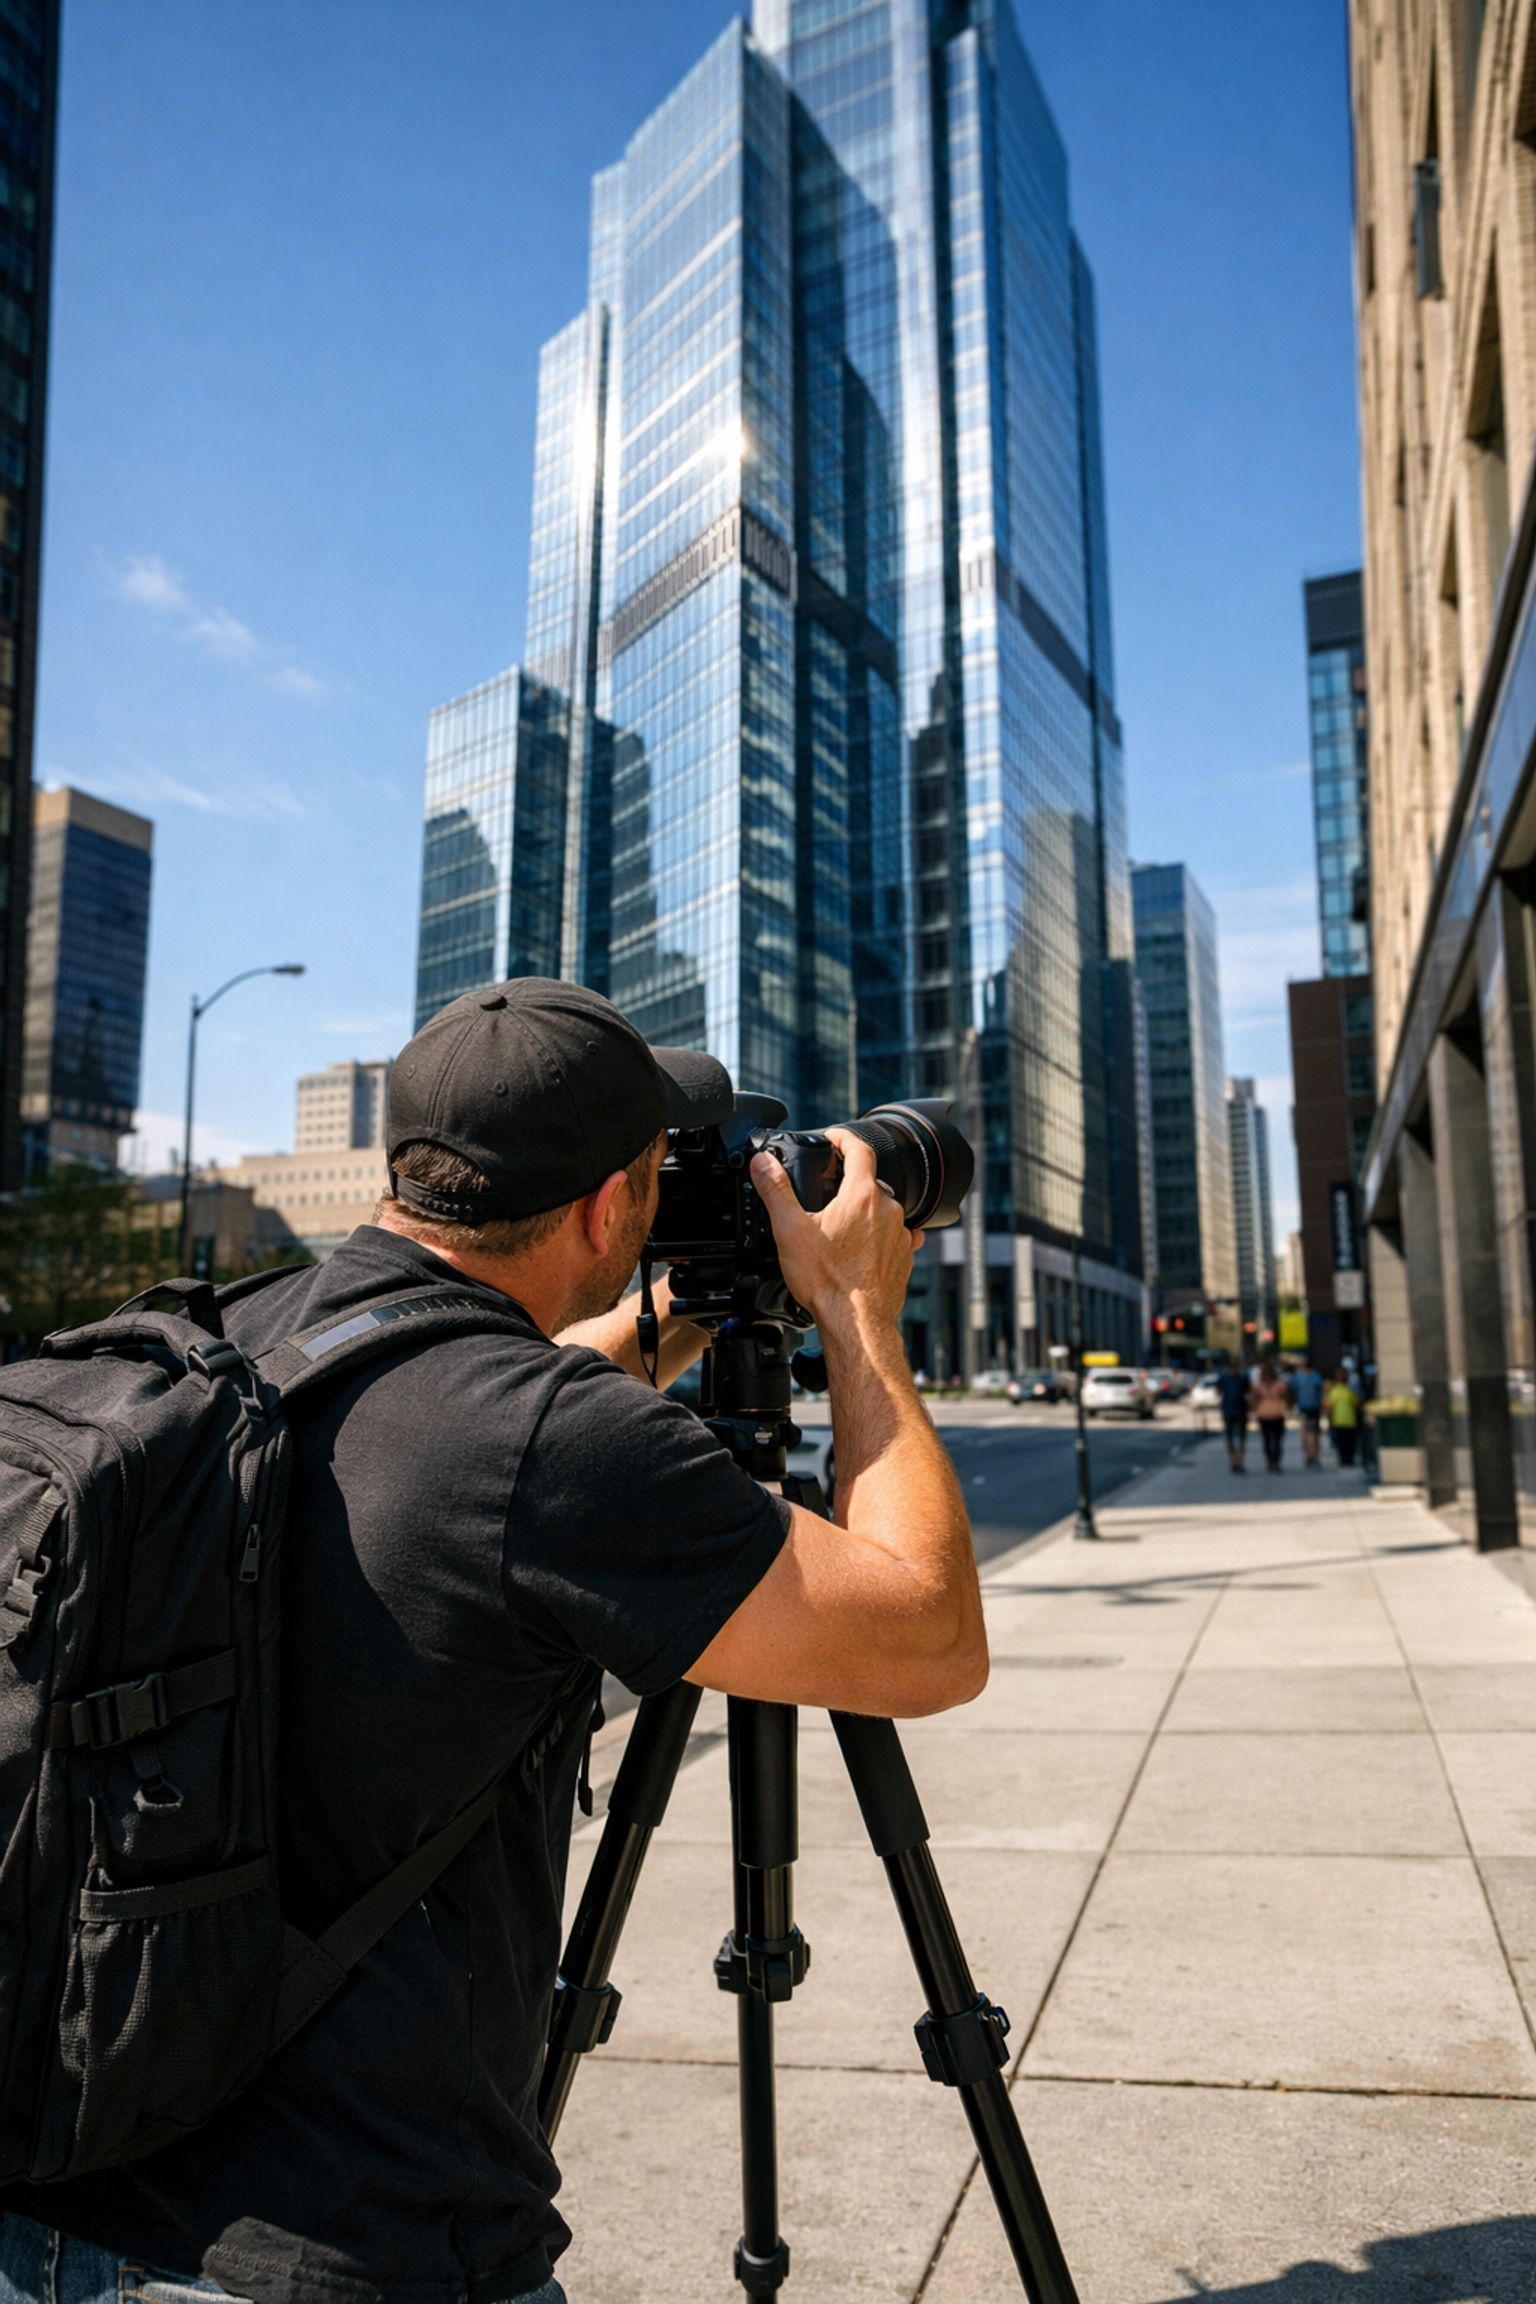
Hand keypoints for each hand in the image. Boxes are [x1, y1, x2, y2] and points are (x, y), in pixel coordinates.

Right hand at [750, 1128, 921, 1332]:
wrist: (856, 1323)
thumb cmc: (827, 1281)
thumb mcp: (790, 1230)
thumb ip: (775, 1190)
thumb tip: (762, 1162)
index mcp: (862, 1195)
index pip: (859, 1149)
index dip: (843, 1138)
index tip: (832, 1138)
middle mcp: (888, 1210)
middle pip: (870, 1181)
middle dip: (849, 1182)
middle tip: (827, 1192)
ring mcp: (900, 1235)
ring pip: (882, 1210)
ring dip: (863, 1213)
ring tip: (838, 1229)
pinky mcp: (904, 1259)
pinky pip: (893, 1238)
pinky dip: (877, 1238)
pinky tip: (860, 1251)